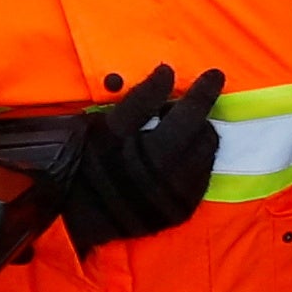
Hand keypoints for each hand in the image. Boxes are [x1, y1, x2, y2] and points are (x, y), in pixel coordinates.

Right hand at [33, 63, 224, 252]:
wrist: (76, 219)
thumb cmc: (87, 163)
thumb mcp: (105, 127)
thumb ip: (140, 100)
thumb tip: (168, 73)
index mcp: (151, 151)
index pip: (188, 114)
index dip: (203, 91)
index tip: (215, 74)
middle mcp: (170, 176)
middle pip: (203, 135)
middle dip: (198, 116)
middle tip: (177, 110)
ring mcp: (177, 197)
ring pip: (206, 157)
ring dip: (199, 138)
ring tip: (177, 133)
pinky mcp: (179, 212)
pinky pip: (201, 180)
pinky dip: (197, 162)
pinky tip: (180, 157)